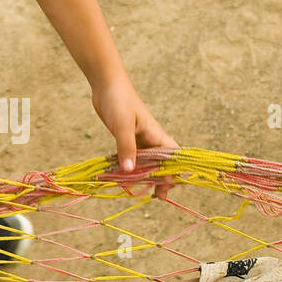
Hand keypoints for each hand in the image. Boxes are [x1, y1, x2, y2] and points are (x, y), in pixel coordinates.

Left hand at [91, 77, 178, 199]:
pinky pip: (132, 157)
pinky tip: (125, 178)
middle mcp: (150, 138)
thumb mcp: (122, 126)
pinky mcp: (127, 138)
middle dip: (162, 179)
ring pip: (146, 161)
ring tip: (144, 192)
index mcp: (156, 134)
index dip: (175, 171)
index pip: (173, 157)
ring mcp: (139, 138)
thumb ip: (126, 148)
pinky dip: (131, 168)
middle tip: (159, 196)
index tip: (170, 186)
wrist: (106, 84)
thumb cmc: (119, 101)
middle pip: (162, 163)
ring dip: (146, 176)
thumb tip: (130, 172)